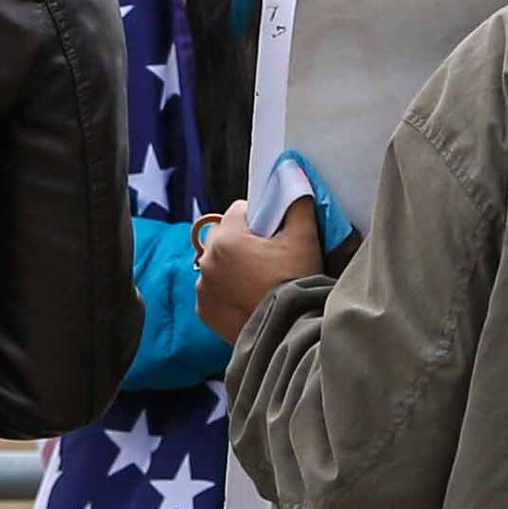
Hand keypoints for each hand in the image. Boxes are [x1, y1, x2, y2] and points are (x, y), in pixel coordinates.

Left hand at [195, 197, 322, 344]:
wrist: (290, 332)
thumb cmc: (297, 283)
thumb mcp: (304, 239)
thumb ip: (297, 203)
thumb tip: (293, 175)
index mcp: (226, 239)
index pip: (239, 210)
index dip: (260, 219)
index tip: (275, 235)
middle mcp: (206, 261)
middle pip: (225, 237)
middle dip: (243, 242)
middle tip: (269, 260)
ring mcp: (203, 288)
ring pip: (218, 264)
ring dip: (233, 267)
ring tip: (260, 282)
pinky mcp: (204, 311)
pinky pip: (213, 290)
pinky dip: (226, 291)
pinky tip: (248, 298)